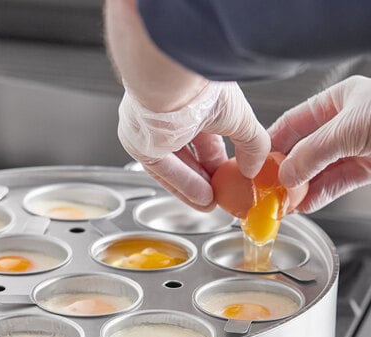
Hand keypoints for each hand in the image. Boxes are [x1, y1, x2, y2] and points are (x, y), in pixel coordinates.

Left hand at [118, 82, 269, 210]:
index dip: (216, 158)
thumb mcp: (239, 115)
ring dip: (195, 186)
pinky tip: (202, 198)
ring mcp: (150, 129)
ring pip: (174, 164)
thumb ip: (250, 143)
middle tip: (221, 193)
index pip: (204, 135)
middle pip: (186, 153)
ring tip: (213, 202)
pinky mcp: (139, 144)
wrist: (171, 76)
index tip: (230, 175)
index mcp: (190, 99)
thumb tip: (255, 166)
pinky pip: (163, 169)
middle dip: (205, 177)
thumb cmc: (200, 83)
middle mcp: (167, 113)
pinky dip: (184, 184)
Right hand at [270, 75, 370, 212]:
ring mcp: (356, 147)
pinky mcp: (368, 169)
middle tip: (266, 190)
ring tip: (282, 203)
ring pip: (317, 170)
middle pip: (303, 150)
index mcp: (338, 101)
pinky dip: (319, 196)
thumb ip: (311, 153)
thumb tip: (285, 174)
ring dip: (299, 188)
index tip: (255, 166)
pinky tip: (305, 205)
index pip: (292, 123)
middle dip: (284, 171)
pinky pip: (336, 183)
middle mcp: (344, 123)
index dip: (271, 145)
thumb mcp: (347, 130)